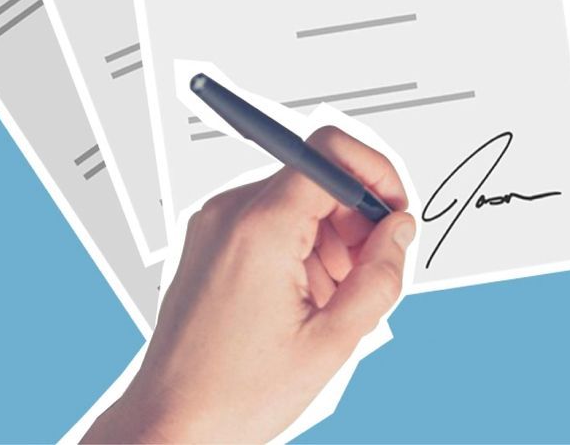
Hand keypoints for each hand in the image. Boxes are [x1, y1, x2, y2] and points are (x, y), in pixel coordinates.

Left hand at [85, 127, 416, 443]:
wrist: (169, 426)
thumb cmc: (232, 395)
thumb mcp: (331, 342)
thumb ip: (380, 277)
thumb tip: (400, 230)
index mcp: (259, 229)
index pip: (329, 151)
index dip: (375, 175)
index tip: (394, 211)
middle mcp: (229, 215)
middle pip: (318, 179)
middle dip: (357, 220)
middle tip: (368, 274)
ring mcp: (214, 228)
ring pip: (298, 203)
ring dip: (331, 242)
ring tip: (328, 303)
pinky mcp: (210, 244)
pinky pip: (272, 224)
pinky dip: (301, 251)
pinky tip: (303, 302)